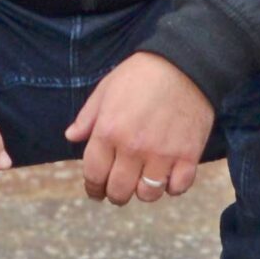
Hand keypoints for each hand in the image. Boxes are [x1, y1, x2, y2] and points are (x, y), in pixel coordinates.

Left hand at [66, 52, 213, 206]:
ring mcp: (162, 154)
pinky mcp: (188, 155)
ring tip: (145, 181)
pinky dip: (172, 187)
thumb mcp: (106, 89)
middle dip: (115, 194)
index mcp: (108, 131)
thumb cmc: (141, 74)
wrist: (184, 63)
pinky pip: (178, 187)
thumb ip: (87, 117)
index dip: (93, 188)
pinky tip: (169, 175)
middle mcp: (133, 148)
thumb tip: (71, 137)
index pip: (94, 175)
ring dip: (144, 192)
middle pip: (119, 191)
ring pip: (148, 194)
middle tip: (119, 190)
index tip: (96, 191)